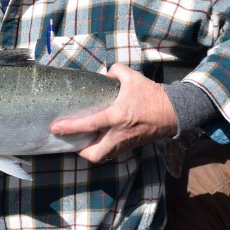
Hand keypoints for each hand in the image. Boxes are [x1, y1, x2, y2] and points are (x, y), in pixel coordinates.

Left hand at [50, 63, 176, 162]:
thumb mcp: (132, 77)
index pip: (90, 125)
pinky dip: (103, 149)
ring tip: (83, 141)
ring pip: (103, 157)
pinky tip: (98, 140)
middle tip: (72, 141)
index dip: (70, 127)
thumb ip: (114, 72)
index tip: (56, 128)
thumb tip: (103, 75)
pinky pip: (112, 153)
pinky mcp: (131, 146)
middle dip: (80, 152)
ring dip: (92, 152)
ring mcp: (126, 143)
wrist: (174, 111)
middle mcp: (119, 134)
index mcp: (117, 116)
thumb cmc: (151, 94)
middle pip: (94, 154)